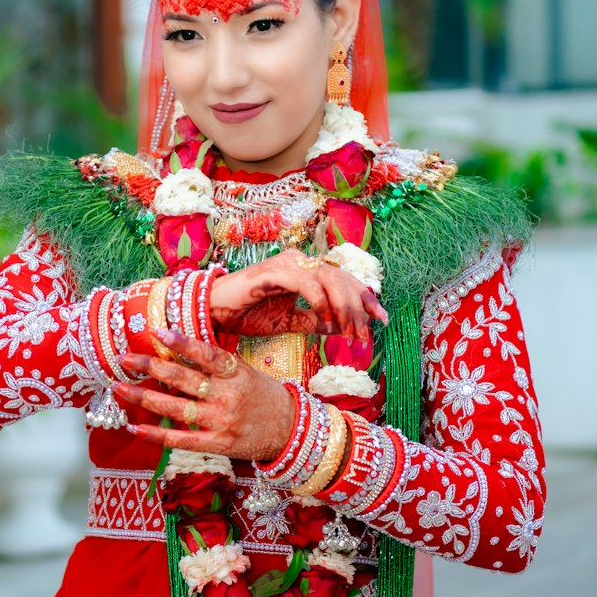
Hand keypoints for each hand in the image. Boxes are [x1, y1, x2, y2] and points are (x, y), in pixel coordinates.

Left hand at [113, 330, 295, 460]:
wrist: (290, 430)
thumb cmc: (264, 396)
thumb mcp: (246, 372)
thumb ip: (216, 364)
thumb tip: (179, 348)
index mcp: (236, 373)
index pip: (206, 354)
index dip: (182, 343)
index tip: (158, 332)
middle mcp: (227, 396)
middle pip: (183, 379)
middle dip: (151, 367)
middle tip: (126, 358)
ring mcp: (221, 421)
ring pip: (175, 408)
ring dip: (144, 397)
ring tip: (120, 387)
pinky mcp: (217, 443)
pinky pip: (181, 439)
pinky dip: (156, 434)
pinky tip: (135, 426)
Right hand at [209, 249, 386, 343]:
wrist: (215, 311)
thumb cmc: (248, 313)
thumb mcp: (289, 322)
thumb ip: (315, 321)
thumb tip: (342, 328)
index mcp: (306, 272)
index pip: (344, 280)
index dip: (366, 298)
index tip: (382, 319)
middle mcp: (300, 262)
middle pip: (343, 277)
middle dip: (360, 306)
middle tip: (366, 334)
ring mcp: (288, 263)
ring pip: (329, 278)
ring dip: (344, 306)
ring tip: (350, 331)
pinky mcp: (275, 270)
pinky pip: (306, 283)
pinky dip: (320, 301)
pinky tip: (325, 319)